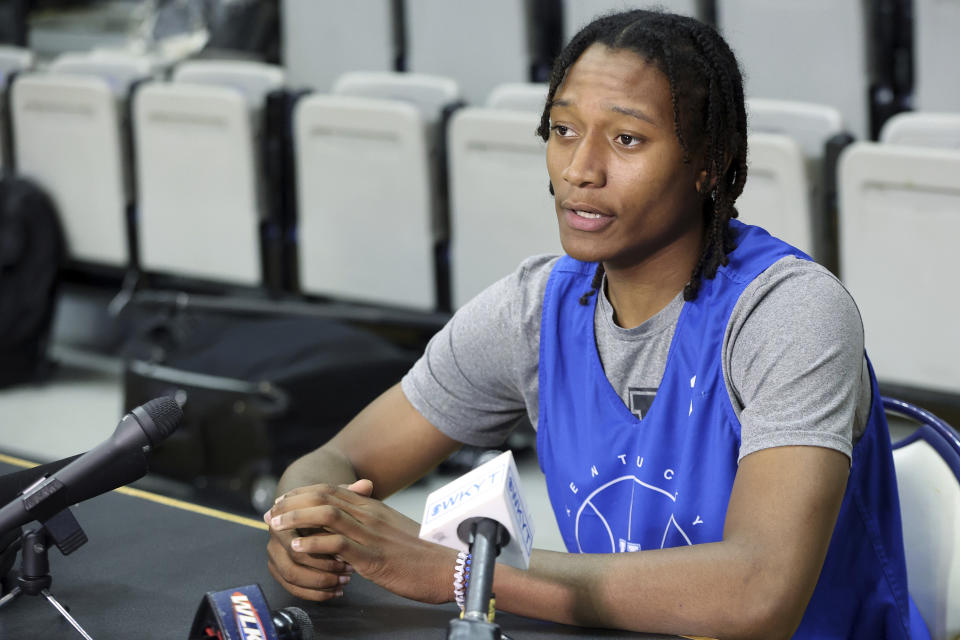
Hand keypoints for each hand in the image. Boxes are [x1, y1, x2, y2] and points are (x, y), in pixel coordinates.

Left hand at [267, 481, 457, 604]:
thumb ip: (370, 524)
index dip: (303, 492)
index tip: (284, 499)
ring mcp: (371, 534)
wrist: (447, 566)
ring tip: (277, 525)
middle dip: (292, 501)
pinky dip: (315, 543)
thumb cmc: (421, 553)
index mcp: (373, 508)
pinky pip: (338, 543)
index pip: (332, 490)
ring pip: (326, 513)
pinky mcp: (373, 556)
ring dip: (296, 517)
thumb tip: (346, 528)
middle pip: (324, 496)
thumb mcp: (392, 531)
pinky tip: (299, 547)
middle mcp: (370, 515)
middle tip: (272, 510)